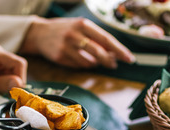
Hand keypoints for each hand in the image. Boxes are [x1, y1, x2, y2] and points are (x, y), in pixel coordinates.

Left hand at [0, 44, 26, 95]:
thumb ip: (0, 84)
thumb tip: (18, 84)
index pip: (20, 64)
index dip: (20, 79)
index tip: (12, 91)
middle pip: (17, 68)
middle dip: (11, 82)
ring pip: (11, 72)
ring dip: (5, 82)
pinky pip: (3, 72)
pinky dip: (0, 81)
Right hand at [20, 17, 134, 68]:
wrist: (40, 33)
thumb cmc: (65, 30)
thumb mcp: (81, 28)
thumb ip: (96, 38)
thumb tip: (114, 53)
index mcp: (83, 24)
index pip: (106, 39)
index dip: (119, 50)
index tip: (129, 59)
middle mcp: (74, 34)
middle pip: (98, 52)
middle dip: (109, 61)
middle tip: (114, 65)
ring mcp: (66, 46)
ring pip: (89, 62)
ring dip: (96, 64)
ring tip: (97, 61)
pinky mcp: (60, 57)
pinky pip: (78, 66)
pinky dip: (84, 65)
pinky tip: (84, 61)